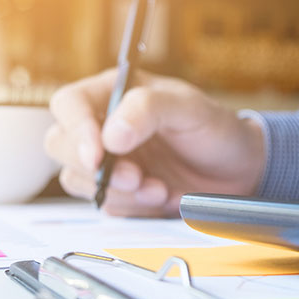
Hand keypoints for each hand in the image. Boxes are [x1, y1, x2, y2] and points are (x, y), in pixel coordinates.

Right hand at [44, 69, 266, 216]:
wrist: (238, 169)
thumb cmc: (215, 129)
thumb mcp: (190, 109)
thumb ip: (149, 109)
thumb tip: (109, 135)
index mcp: (114, 93)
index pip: (69, 104)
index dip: (75, 130)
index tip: (97, 155)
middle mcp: (103, 125)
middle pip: (60, 144)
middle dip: (95, 168)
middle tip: (136, 177)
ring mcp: (108, 159)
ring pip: (77, 179)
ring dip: (117, 191)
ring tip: (160, 189)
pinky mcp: (117, 190)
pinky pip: (103, 203)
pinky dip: (132, 206)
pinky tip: (164, 196)